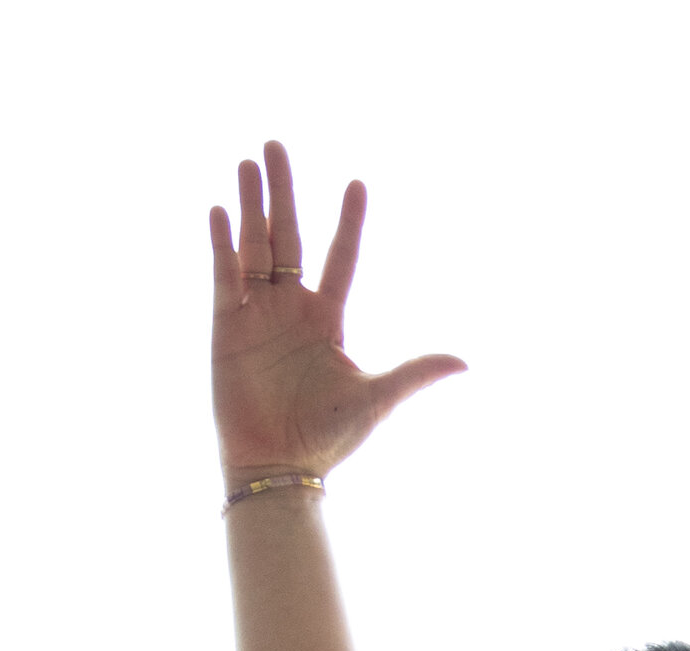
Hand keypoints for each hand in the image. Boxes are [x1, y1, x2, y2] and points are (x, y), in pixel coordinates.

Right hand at [210, 141, 462, 481]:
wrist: (279, 466)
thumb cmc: (328, 437)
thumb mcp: (377, 398)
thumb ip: (415, 373)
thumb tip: (466, 362)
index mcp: (328, 319)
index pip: (341, 258)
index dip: (349, 222)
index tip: (358, 184)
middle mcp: (291, 308)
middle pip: (289, 236)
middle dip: (284, 191)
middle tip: (276, 144)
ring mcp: (257, 315)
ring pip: (255, 246)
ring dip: (252, 205)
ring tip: (248, 162)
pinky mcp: (227, 328)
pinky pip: (225, 278)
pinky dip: (223, 245)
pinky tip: (223, 212)